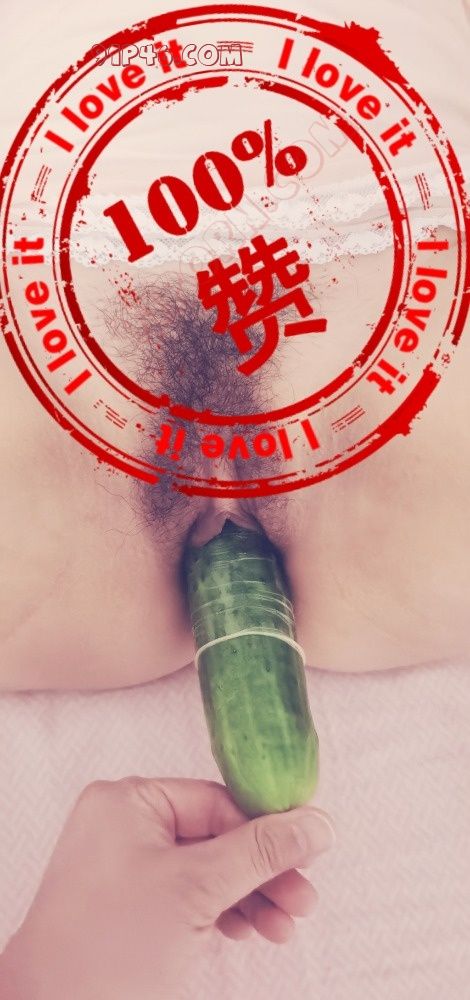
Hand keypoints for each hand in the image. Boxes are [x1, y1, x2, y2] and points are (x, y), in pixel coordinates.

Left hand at [0, 777, 334, 998]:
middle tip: (303, 900)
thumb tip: (316, 823)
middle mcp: (124, 827)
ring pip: (207, 871)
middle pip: (216, 838)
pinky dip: (223, 913)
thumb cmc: (109, 948)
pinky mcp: (132, 906)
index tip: (308, 852)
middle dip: (262, 873)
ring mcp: (126, 868)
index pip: (217, 802)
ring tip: (283, 927)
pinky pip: (189, 897)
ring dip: (250, 898)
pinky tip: (252, 931)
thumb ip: (260, 853)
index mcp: (128, 802)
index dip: (265, 829)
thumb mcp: (197, 889)